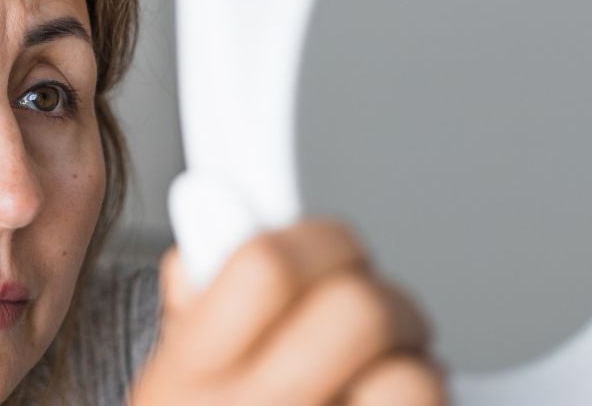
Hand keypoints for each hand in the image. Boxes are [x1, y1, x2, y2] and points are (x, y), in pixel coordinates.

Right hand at [130, 218, 447, 404]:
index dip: (316, 238)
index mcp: (189, 376)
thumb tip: (214, 209)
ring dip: (412, 369)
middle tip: (369, 316)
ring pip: (416, 375)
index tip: (327, 246)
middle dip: (379, 298)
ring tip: (380, 383)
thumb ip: (197, 298)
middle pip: (359, 308)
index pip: (264, 263)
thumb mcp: (175, 380)